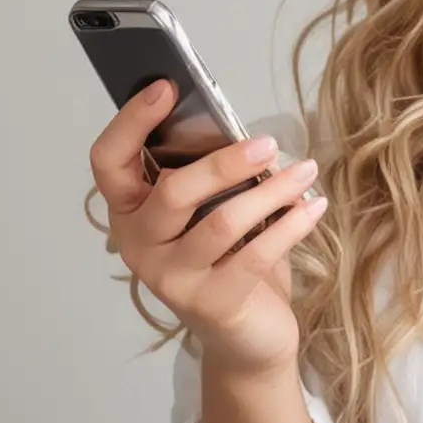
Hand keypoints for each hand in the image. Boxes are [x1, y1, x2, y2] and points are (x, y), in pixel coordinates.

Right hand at [89, 78, 328, 379]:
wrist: (247, 336)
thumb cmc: (229, 257)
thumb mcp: (214, 208)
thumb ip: (214, 174)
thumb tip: (244, 129)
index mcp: (131, 211)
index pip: (109, 162)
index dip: (131, 121)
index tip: (167, 86)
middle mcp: (140, 245)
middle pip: (172, 192)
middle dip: (223, 162)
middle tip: (268, 143)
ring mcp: (172, 279)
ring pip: (221, 222)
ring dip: (271, 191)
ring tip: (306, 171)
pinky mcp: (211, 303)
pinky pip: (255, 255)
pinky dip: (290, 225)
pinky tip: (313, 206)